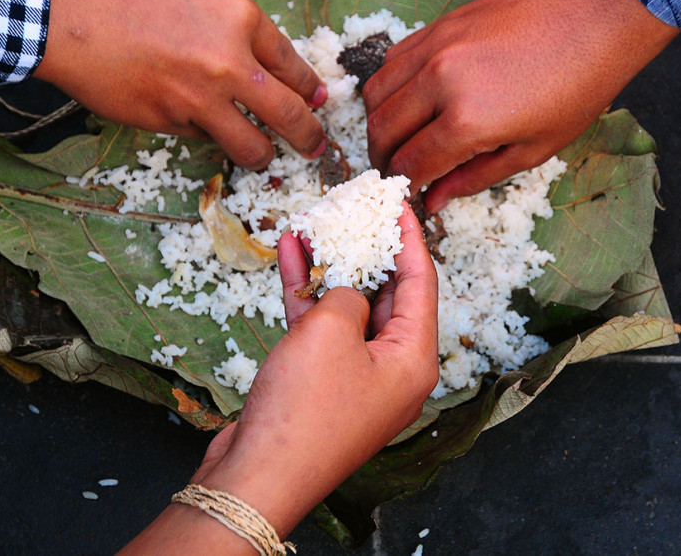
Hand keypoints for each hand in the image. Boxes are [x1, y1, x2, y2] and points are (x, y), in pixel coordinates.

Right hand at [34, 0, 327, 170]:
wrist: (68, 12)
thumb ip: (237, 27)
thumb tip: (267, 67)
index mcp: (241, 18)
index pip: (294, 66)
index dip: (311, 89)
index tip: (318, 101)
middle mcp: (230, 62)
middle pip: (291, 114)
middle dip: (309, 137)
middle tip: (315, 146)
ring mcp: (201, 98)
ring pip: (254, 146)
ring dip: (264, 155)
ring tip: (265, 155)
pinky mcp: (171, 123)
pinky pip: (205, 139)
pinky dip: (208, 136)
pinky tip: (198, 123)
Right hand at [121, 202, 437, 553]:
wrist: (258, 476)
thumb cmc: (305, 409)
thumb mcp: (332, 330)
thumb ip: (348, 294)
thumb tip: (348, 291)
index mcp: (415, 359)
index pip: (422, 283)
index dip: (410, 237)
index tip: (399, 203)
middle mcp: (393, 368)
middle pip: (387, 294)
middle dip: (366, 248)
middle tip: (352, 210)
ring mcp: (356, 377)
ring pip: (348, 307)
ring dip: (329, 266)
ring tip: (313, 223)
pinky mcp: (321, 384)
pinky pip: (320, 328)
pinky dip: (306, 293)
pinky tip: (289, 254)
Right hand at [363, 0, 679, 211]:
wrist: (597, 17)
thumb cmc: (578, 87)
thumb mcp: (533, 149)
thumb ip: (475, 177)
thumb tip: (436, 200)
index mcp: (466, 122)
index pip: (411, 164)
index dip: (406, 186)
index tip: (410, 194)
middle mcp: (439, 82)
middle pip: (381, 130)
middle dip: (382, 159)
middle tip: (396, 172)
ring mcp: (435, 47)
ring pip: (376, 92)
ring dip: (379, 122)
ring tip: (397, 138)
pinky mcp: (439, 25)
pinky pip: (392, 59)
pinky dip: (390, 84)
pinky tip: (410, 98)